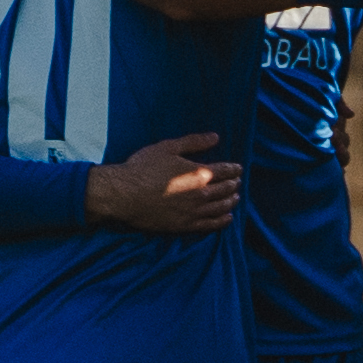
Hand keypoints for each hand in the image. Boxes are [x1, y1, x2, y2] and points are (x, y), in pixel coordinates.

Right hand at [84, 133, 240, 234]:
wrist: (124, 195)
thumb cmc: (143, 168)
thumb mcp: (168, 148)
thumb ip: (194, 142)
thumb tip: (216, 137)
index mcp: (198, 173)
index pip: (224, 171)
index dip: (233, 169)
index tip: (238, 168)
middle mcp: (200, 194)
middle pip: (225, 189)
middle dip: (234, 185)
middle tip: (238, 182)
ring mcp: (193, 211)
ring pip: (220, 207)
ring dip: (231, 201)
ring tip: (236, 198)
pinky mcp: (184, 225)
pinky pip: (209, 225)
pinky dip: (222, 221)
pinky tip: (228, 218)